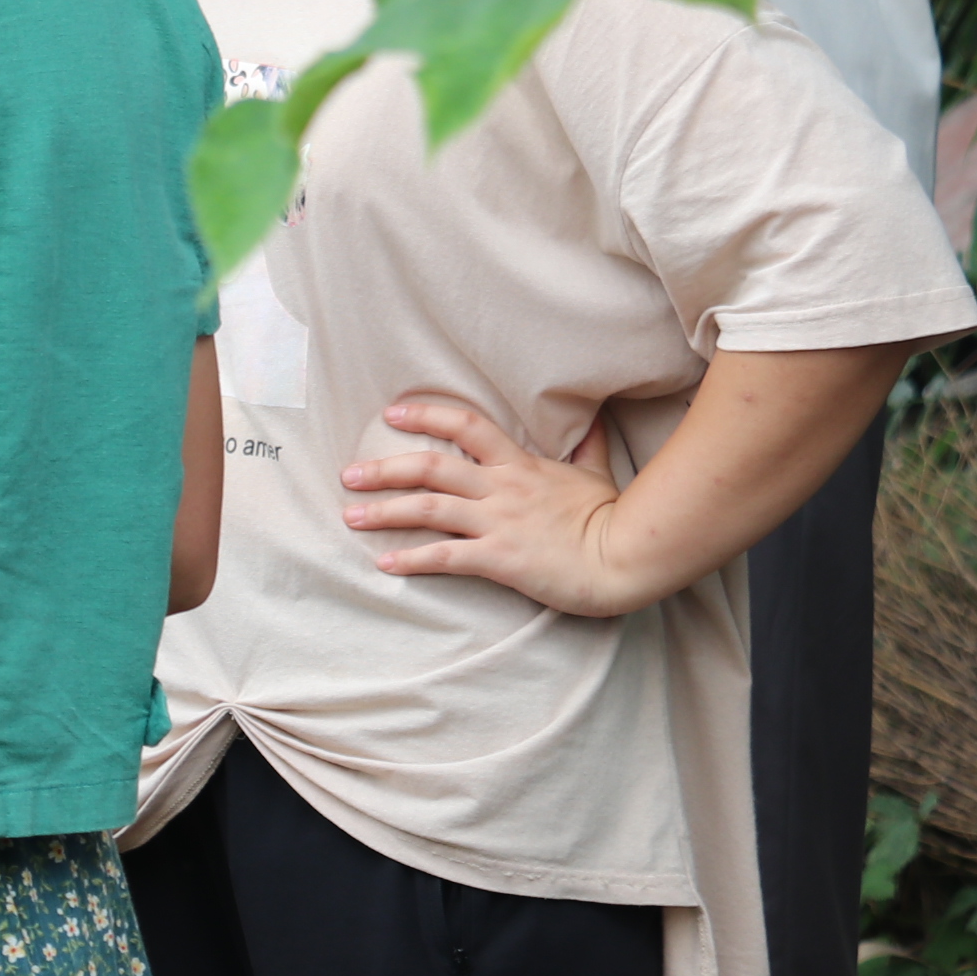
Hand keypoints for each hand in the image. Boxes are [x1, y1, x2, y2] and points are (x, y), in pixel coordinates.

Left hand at [340, 398, 644, 615]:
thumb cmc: (613, 518)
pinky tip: (385, 562)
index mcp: (520, 464)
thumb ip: (588, 444)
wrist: (628, 559)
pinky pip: (446, 556)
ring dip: (384, 512)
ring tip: (350, 516)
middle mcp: (502, 488)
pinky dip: (411, 559)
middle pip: (430, 467)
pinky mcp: (500, 559)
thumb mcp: (597, 473)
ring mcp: (499, 522)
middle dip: (384, 469)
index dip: (426, 415)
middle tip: (348, 474)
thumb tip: (595, 415)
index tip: (392, 413)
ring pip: (428, 508)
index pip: (466, 426)